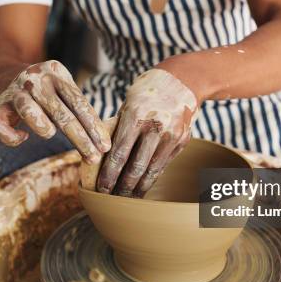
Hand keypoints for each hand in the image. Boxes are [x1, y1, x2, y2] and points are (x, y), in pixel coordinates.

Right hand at [0, 60, 110, 162]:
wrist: (9, 73)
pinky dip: (12, 138)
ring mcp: (15, 91)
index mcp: (56, 72)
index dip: (93, 127)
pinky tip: (23, 138)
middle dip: (80, 139)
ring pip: (29, 113)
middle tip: (93, 157)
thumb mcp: (64, 88)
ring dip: (44, 128)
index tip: (104, 146)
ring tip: (50, 134)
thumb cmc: (47, 90)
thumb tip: (101, 141)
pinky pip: (0, 126)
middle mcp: (35, 80)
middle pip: (61, 113)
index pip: (79, 103)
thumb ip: (79, 108)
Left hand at [97, 69, 198, 196]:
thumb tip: (98, 157)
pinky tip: (143, 186)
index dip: (109, 174)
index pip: (119, 153)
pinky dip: (152, 177)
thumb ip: (116, 129)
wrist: (181, 81)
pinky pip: (163, 164)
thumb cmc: (146, 93)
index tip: (101, 189)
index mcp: (136, 115)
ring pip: (152, 170)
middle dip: (123, 187)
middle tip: (112, 200)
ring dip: (138, 188)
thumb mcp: (127, 105)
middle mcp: (156, 126)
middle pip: (136, 167)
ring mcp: (172, 135)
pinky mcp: (182, 141)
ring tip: (127, 199)